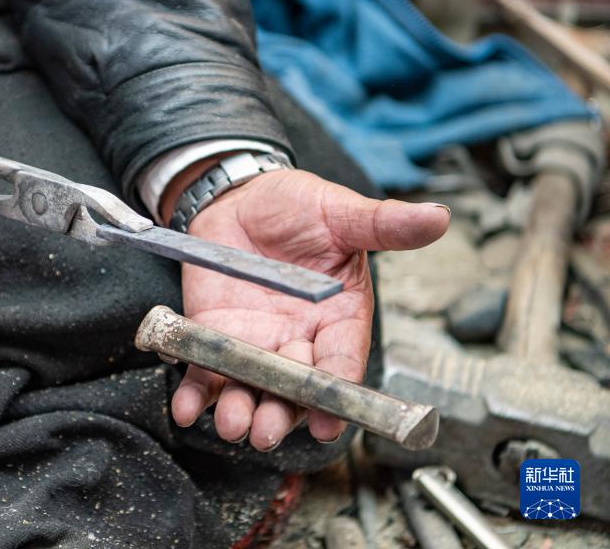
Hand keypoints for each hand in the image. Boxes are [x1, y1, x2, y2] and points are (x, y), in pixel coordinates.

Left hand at [170, 169, 449, 449]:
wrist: (240, 195)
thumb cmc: (296, 206)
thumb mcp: (340, 212)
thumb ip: (382, 224)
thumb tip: (437, 217)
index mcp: (338, 319)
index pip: (341, 362)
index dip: (336, 393)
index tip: (329, 419)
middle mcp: (298, 340)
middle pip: (293, 391)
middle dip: (281, 414)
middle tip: (268, 430)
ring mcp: (255, 343)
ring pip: (251, 390)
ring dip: (240, 411)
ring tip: (234, 423)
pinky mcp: (213, 337)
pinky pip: (205, 373)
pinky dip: (195, 394)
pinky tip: (187, 407)